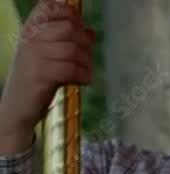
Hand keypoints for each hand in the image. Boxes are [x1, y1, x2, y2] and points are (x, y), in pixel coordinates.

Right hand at [0, 1, 94, 144]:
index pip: (50, 6)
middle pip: (69, 28)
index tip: (80, 28)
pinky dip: (83, 76)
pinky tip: (81, 81)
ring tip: (83, 72)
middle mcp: (30, 39)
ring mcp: (33, 57)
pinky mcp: (40, 76)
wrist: (19, 108)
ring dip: (86, 63)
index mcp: (30, 30)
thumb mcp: (50, 56)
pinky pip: (72, 69)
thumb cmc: (38, 79)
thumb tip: (90, 31)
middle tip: (85, 58)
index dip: (71, 15)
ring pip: (73, 50)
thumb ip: (67, 42)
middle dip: (85, 44)